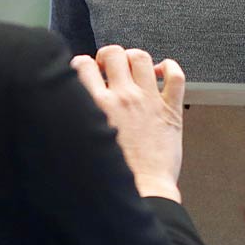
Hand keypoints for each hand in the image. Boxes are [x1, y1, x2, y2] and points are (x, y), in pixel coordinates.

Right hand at [70, 45, 186, 201]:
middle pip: (114, 54)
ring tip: (132, 66)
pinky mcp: (171, 109)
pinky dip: (170, 67)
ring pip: (141, 58)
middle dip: (108, 56)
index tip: (86, 71)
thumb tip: (69, 110)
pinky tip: (163, 71)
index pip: (83, 66)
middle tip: (108, 66)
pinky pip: (176, 76)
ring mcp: (149, 100)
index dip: (83, 64)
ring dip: (134, 57)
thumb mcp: (82, 145)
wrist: (144, 191)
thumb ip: (76, 120)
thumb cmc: (115, 176)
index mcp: (97, 106)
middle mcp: (123, 97)